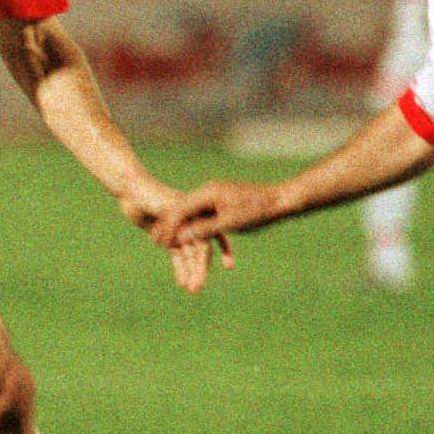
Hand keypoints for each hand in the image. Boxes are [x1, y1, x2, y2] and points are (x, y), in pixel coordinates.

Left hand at [121, 181, 233, 293]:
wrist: (133, 190)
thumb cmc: (150, 194)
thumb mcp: (165, 205)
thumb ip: (175, 219)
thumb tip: (181, 237)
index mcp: (196, 214)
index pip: (205, 238)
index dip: (214, 254)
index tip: (225, 268)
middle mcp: (191, 224)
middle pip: (198, 250)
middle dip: (199, 270)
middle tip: (197, 289)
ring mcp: (180, 232)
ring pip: (188, 256)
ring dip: (190, 272)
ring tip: (191, 290)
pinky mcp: (168, 239)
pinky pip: (177, 256)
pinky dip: (179, 268)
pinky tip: (182, 282)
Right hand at [150, 180, 286, 248]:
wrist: (279, 200)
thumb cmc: (257, 211)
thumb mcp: (228, 223)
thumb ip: (203, 229)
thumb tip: (180, 237)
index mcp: (207, 193)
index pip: (179, 209)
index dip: (167, 226)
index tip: (157, 241)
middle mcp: (207, 192)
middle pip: (181, 209)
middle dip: (168, 226)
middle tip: (153, 241)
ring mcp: (213, 195)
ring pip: (190, 213)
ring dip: (179, 227)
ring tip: (165, 241)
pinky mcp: (220, 201)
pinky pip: (201, 215)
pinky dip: (193, 227)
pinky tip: (187, 237)